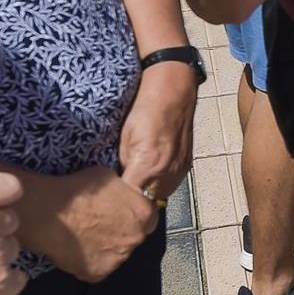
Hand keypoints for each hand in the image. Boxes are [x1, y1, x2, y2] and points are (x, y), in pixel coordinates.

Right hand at [23, 167, 157, 282]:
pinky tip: (75, 247)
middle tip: (99, 225)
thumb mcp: (109, 177)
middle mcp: (135, 239)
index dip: (134, 215)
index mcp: (142, 213)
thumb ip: (123, 190)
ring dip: (105, 247)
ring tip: (83, 236)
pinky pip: (96, 268)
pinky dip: (87, 260)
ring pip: (115, 254)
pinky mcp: (97, 273)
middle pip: (132, 238)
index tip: (122, 213)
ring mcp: (117, 259)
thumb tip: (123, 193)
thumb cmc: (76, 190)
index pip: (148, 218)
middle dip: (120, 232)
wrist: (48, 212)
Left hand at [118, 64, 195, 202]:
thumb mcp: (123, 137)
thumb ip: (121, 164)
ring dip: (147, 194)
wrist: (172, 91)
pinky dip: (158, 184)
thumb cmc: (144, 109)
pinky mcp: (185, 166)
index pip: (129, 199)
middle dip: (133, 201)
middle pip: (147, 203)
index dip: (118, 202)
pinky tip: (148, 177)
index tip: (108, 199)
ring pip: (159, 196)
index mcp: (147, 165)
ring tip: (133, 186)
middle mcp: (167, 172)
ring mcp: (179, 170)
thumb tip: (117, 181)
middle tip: (117, 196)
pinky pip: (169, 185)